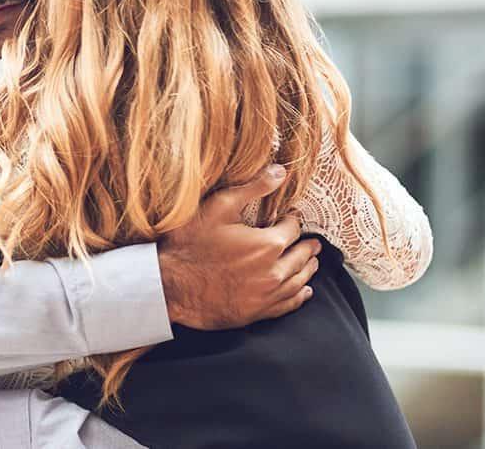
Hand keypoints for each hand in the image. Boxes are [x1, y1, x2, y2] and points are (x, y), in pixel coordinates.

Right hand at [156, 164, 321, 329]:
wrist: (170, 286)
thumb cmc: (190, 245)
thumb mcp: (219, 207)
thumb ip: (253, 188)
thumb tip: (281, 172)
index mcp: (269, 244)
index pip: (293, 229)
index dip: (292, 219)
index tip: (291, 216)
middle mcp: (274, 272)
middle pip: (302, 256)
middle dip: (308, 246)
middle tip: (313, 242)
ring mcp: (267, 295)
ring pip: (299, 281)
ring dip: (308, 269)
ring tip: (313, 262)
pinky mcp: (257, 313)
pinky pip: (288, 304)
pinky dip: (300, 296)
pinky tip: (304, 291)